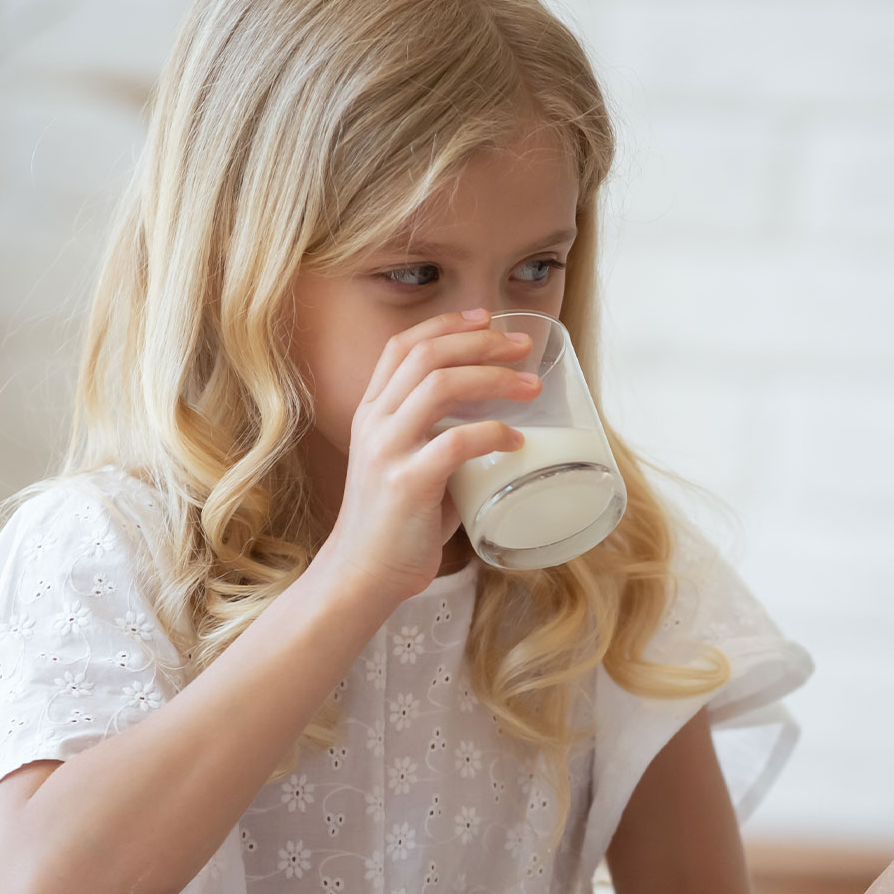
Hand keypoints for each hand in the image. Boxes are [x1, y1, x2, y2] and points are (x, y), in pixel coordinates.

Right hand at [315, 309, 538, 604]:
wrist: (361, 576)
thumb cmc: (397, 525)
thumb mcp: (410, 465)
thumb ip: (441, 440)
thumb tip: (498, 427)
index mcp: (372, 413)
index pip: (403, 347)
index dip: (446, 324)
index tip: (486, 317)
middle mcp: (374, 423)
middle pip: (427, 356)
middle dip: (480, 342)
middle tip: (523, 347)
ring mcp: (387, 451)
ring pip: (440, 386)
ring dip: (493, 378)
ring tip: (531, 387)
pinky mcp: (407, 485)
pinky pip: (455, 442)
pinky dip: (492, 433)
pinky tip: (516, 439)